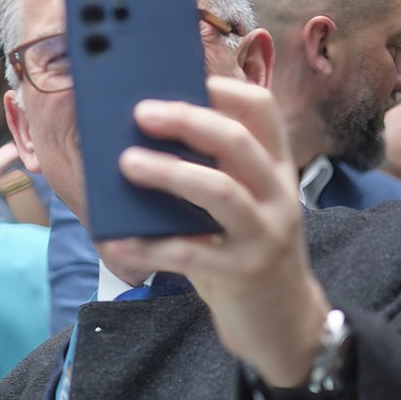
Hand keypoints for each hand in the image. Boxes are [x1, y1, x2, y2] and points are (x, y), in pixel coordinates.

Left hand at [100, 77, 330, 399]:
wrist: (284, 323)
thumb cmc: (243, 251)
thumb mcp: (239, 206)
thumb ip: (208, 173)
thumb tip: (139, 137)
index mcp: (276, 169)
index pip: (262, 112)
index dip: (223, 88)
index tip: (184, 76)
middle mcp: (278, 195)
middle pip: (237, 144)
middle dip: (188, 122)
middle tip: (141, 112)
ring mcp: (264, 235)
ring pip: (220, 192)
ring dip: (169, 173)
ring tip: (127, 164)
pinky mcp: (243, 274)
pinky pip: (190, 254)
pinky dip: (149, 247)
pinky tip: (116, 242)